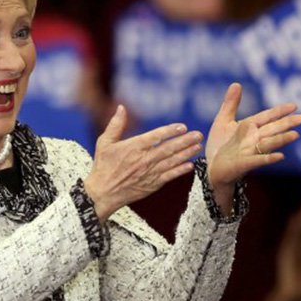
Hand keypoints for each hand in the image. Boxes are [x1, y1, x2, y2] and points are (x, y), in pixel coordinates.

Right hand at [84, 105, 201, 220]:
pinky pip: (169, 176)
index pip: (156, 136)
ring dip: (186, 154)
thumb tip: (121, 107)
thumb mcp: (104, 143)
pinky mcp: (152, 185)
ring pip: (172, 161)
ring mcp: (149, 173)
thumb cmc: (103, 166)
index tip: (182, 126)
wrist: (102, 193)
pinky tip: (190, 165)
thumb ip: (115, 124)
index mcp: (133, 147)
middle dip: (185, 141)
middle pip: (168, 148)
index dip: (170, 131)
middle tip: (198, 135)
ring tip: (198, 146)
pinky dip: (180, 170)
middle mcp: (144, 159)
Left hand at [206, 83, 300, 205]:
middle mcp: (253, 139)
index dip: (279, 112)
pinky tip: (280, 156)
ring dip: (281, 140)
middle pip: (272, 129)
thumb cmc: (218, 146)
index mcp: (249, 127)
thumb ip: (231, 104)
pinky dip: (268, 158)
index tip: (294, 105)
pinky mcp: (243, 164)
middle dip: (286, 124)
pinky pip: (258, 161)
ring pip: (268, 144)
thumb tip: (237, 84)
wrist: (210, 167)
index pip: (267, 117)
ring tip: (295, 134)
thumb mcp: (223, 121)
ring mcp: (250, 151)